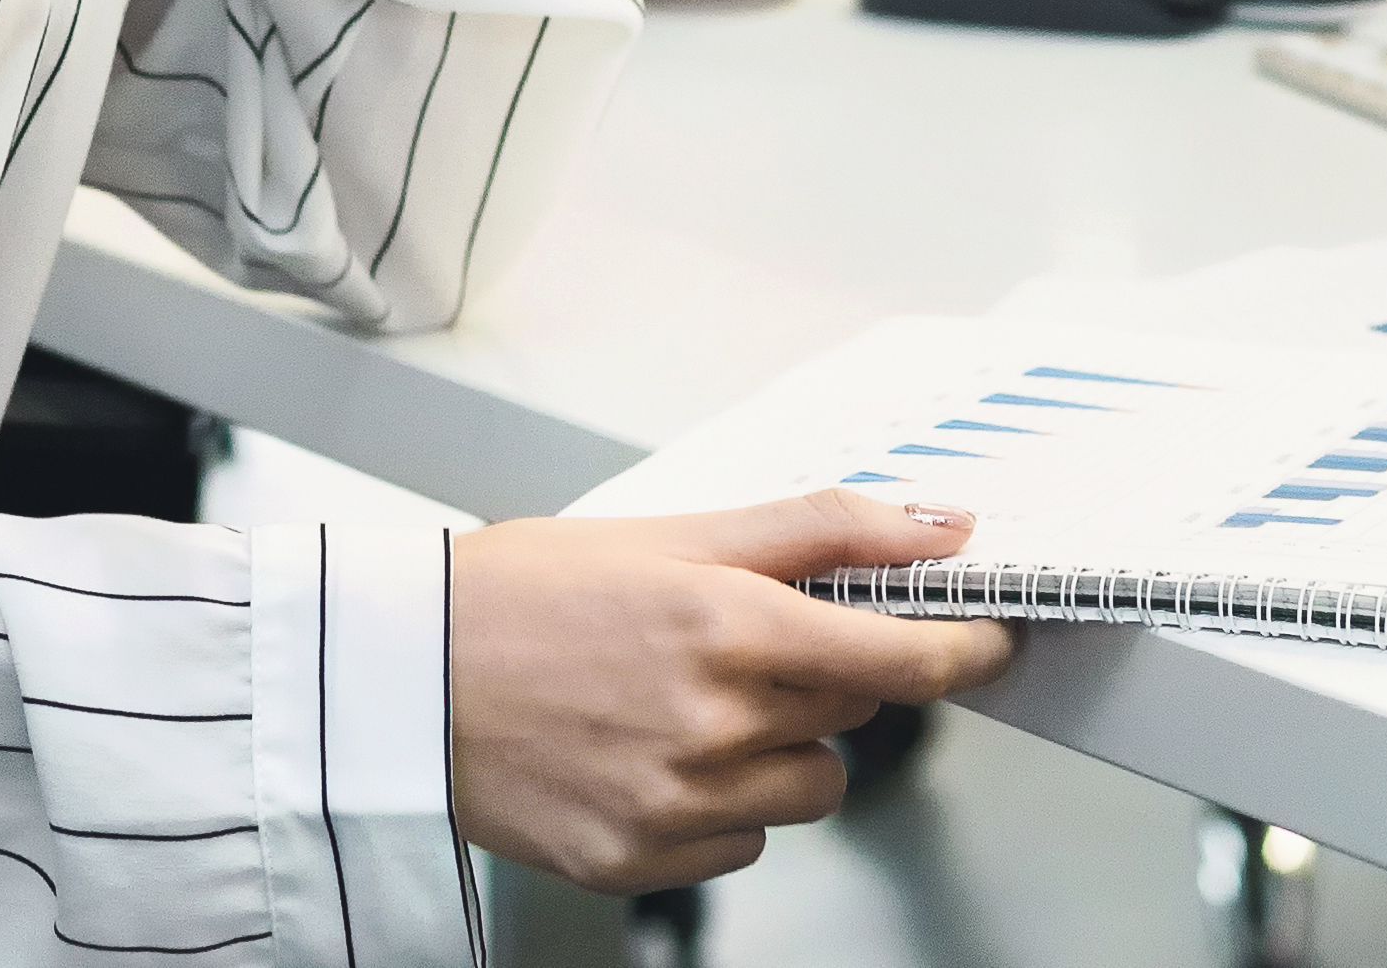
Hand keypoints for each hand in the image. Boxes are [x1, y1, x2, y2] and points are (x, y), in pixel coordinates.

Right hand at [447, 490, 1017, 893]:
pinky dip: (719, 804)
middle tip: (744, 640)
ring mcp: (675, 804)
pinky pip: (740, 842)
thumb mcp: (676, 531)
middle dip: (824, 676)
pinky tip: (652, 755)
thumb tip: (944, 524)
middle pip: (853, 714)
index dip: (964, 650)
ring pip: (808, 790)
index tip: (989, 640)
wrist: (397, 679)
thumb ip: (823, 528)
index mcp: (727, 626)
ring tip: (689, 702)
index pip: (903, 659)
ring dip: (780, 748)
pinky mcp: (638, 861)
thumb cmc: (522, 593)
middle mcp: (711, 724)